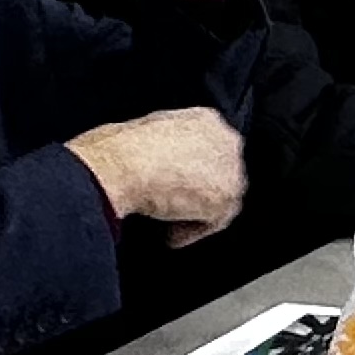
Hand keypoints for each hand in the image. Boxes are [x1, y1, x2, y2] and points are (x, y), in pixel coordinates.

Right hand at [67, 108, 246, 241]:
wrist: (126, 164)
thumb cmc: (123, 149)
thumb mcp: (147, 135)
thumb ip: (166, 147)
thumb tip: (157, 166)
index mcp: (206, 119)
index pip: (208, 149)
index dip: (189, 171)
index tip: (172, 184)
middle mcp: (226, 139)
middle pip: (219, 174)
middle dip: (198, 191)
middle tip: (172, 205)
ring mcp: (231, 168)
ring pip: (219, 198)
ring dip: (195, 213)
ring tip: (168, 224)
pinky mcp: (227, 197)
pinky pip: (214, 221)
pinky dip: (191, 231)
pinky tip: (171, 234)